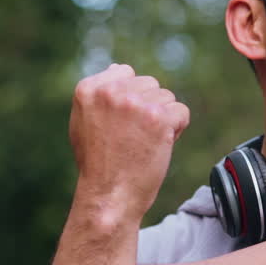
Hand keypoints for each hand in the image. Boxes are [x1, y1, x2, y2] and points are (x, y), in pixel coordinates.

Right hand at [69, 64, 189, 217]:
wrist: (109, 196)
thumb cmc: (98, 164)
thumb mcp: (84, 122)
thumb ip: (99, 95)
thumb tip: (118, 68)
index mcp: (89, 89)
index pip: (125, 73)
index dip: (130, 99)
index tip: (121, 124)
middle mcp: (110, 91)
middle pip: (148, 84)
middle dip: (148, 108)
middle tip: (134, 137)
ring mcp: (135, 103)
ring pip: (167, 97)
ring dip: (163, 119)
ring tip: (144, 143)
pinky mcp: (158, 117)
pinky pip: (181, 112)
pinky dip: (176, 129)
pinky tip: (158, 146)